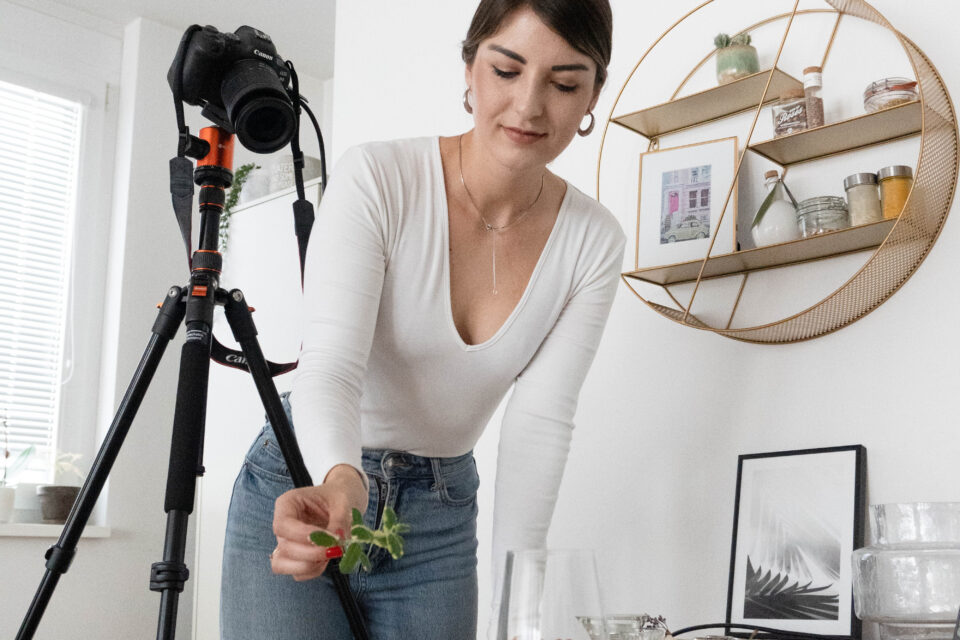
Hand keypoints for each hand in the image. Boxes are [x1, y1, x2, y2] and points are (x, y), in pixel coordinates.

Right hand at [270, 465, 367, 580]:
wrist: (345, 501)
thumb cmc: (340, 497)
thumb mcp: (344, 502)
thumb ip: (340, 520)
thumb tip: (336, 541)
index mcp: (288, 504)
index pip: (283, 525)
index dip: (302, 535)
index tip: (327, 538)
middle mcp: (283, 525)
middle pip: (284, 547)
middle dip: (311, 553)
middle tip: (336, 549)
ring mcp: (287, 543)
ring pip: (282, 564)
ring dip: (309, 565)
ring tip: (330, 554)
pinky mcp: (296, 558)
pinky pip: (297, 573)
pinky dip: (314, 571)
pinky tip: (328, 559)